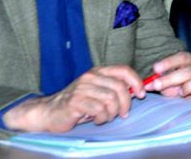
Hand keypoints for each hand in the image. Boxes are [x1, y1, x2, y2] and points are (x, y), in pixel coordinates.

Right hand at [3, 65, 142, 132]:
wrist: (49, 113)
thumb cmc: (77, 104)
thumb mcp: (97, 93)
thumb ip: (114, 89)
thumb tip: (137, 91)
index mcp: (98, 72)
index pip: (123, 70)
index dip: (136, 82)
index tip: (141, 94)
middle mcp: (90, 77)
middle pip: (119, 87)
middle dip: (126, 104)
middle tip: (123, 114)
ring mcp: (82, 88)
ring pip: (111, 100)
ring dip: (112, 113)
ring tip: (106, 117)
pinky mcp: (75, 101)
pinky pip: (99, 110)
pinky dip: (102, 118)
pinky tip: (96, 120)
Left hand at [143, 52, 190, 102]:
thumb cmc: (180, 88)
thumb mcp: (169, 83)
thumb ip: (160, 82)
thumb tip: (147, 85)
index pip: (183, 57)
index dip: (169, 63)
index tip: (155, 69)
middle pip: (189, 71)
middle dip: (170, 79)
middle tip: (156, 85)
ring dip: (188, 88)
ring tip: (180, 94)